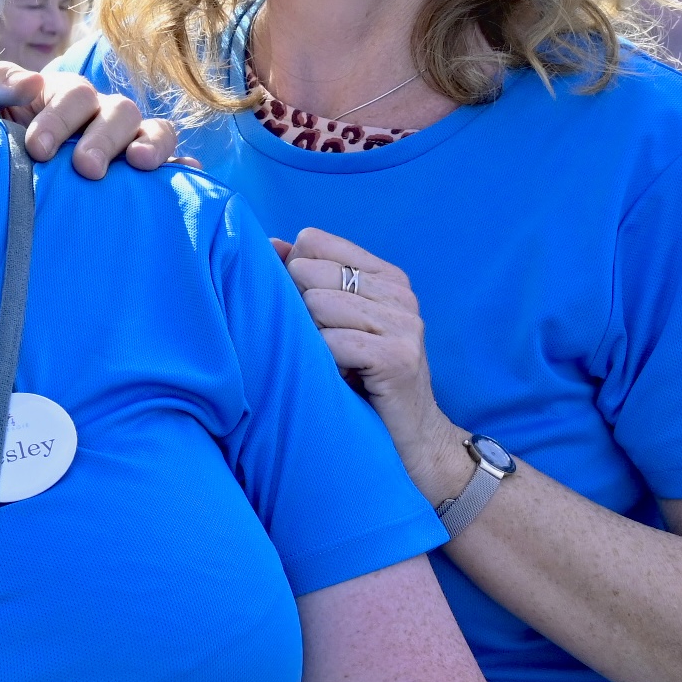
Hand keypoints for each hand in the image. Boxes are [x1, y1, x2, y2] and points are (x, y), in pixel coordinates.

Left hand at [0, 64, 178, 178]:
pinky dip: (182, 166)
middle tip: (85, 167)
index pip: (75, 95)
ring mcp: (130, 140)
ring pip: (154, 130)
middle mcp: (103, 114)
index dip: (59, 119)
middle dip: (103, 138)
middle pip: (119, 111)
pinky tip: (185, 172)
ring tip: (140, 164)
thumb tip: (32, 83)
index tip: (37, 149)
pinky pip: (174, 164)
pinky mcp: (148, 170)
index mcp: (66, 97)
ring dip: (151, 144)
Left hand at [272, 228, 463, 493]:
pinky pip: (331, 342)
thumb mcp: (335, 322)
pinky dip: (322, 362)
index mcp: (385, 275)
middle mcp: (399, 292)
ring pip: (316, 304)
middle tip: (315, 344)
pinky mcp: (397, 356)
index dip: (289, 272)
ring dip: (309, 340)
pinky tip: (338, 377)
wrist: (412, 439)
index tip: (298, 308)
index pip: (312, 242)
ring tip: (329, 363)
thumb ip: (306, 280)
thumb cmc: (362, 379)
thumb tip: (269, 244)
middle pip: (307, 271)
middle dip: (295, 307)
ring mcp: (403, 322)